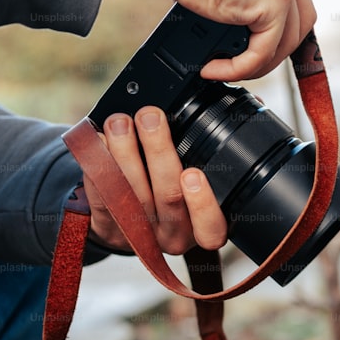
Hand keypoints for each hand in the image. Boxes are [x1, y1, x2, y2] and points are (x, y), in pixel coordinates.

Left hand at [84, 107, 227, 254]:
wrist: (131, 221)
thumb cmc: (176, 190)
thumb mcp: (205, 181)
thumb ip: (217, 153)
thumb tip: (241, 104)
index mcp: (204, 229)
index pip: (211, 228)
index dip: (202, 203)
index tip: (193, 173)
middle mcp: (174, 236)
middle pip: (167, 198)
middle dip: (158, 152)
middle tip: (150, 117)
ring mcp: (140, 235)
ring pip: (132, 194)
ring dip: (123, 152)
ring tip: (120, 121)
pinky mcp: (108, 228)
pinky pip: (102, 198)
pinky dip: (97, 165)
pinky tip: (98, 140)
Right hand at [107, 0, 315, 81]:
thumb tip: (239, 26)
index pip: (296, 5)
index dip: (280, 33)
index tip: (260, 50)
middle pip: (300, 26)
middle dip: (274, 52)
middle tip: (246, 65)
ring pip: (285, 44)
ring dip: (255, 65)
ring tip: (224, 69)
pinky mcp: (272, 4)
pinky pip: (263, 51)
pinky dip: (240, 67)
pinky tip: (215, 67)